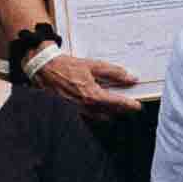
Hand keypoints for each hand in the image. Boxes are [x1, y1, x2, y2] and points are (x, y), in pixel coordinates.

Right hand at [33, 49, 155, 113]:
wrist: (44, 70)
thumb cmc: (67, 67)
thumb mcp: (93, 65)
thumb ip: (114, 72)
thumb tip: (130, 78)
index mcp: (92, 95)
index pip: (117, 103)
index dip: (129, 105)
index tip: (138, 106)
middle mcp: (86, 106)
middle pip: (110, 112)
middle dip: (121, 110)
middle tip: (130, 106)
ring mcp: (78, 110)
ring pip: (100, 116)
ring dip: (111, 113)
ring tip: (118, 106)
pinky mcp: (71, 110)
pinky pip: (89, 115)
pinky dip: (98, 113)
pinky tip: (101, 107)